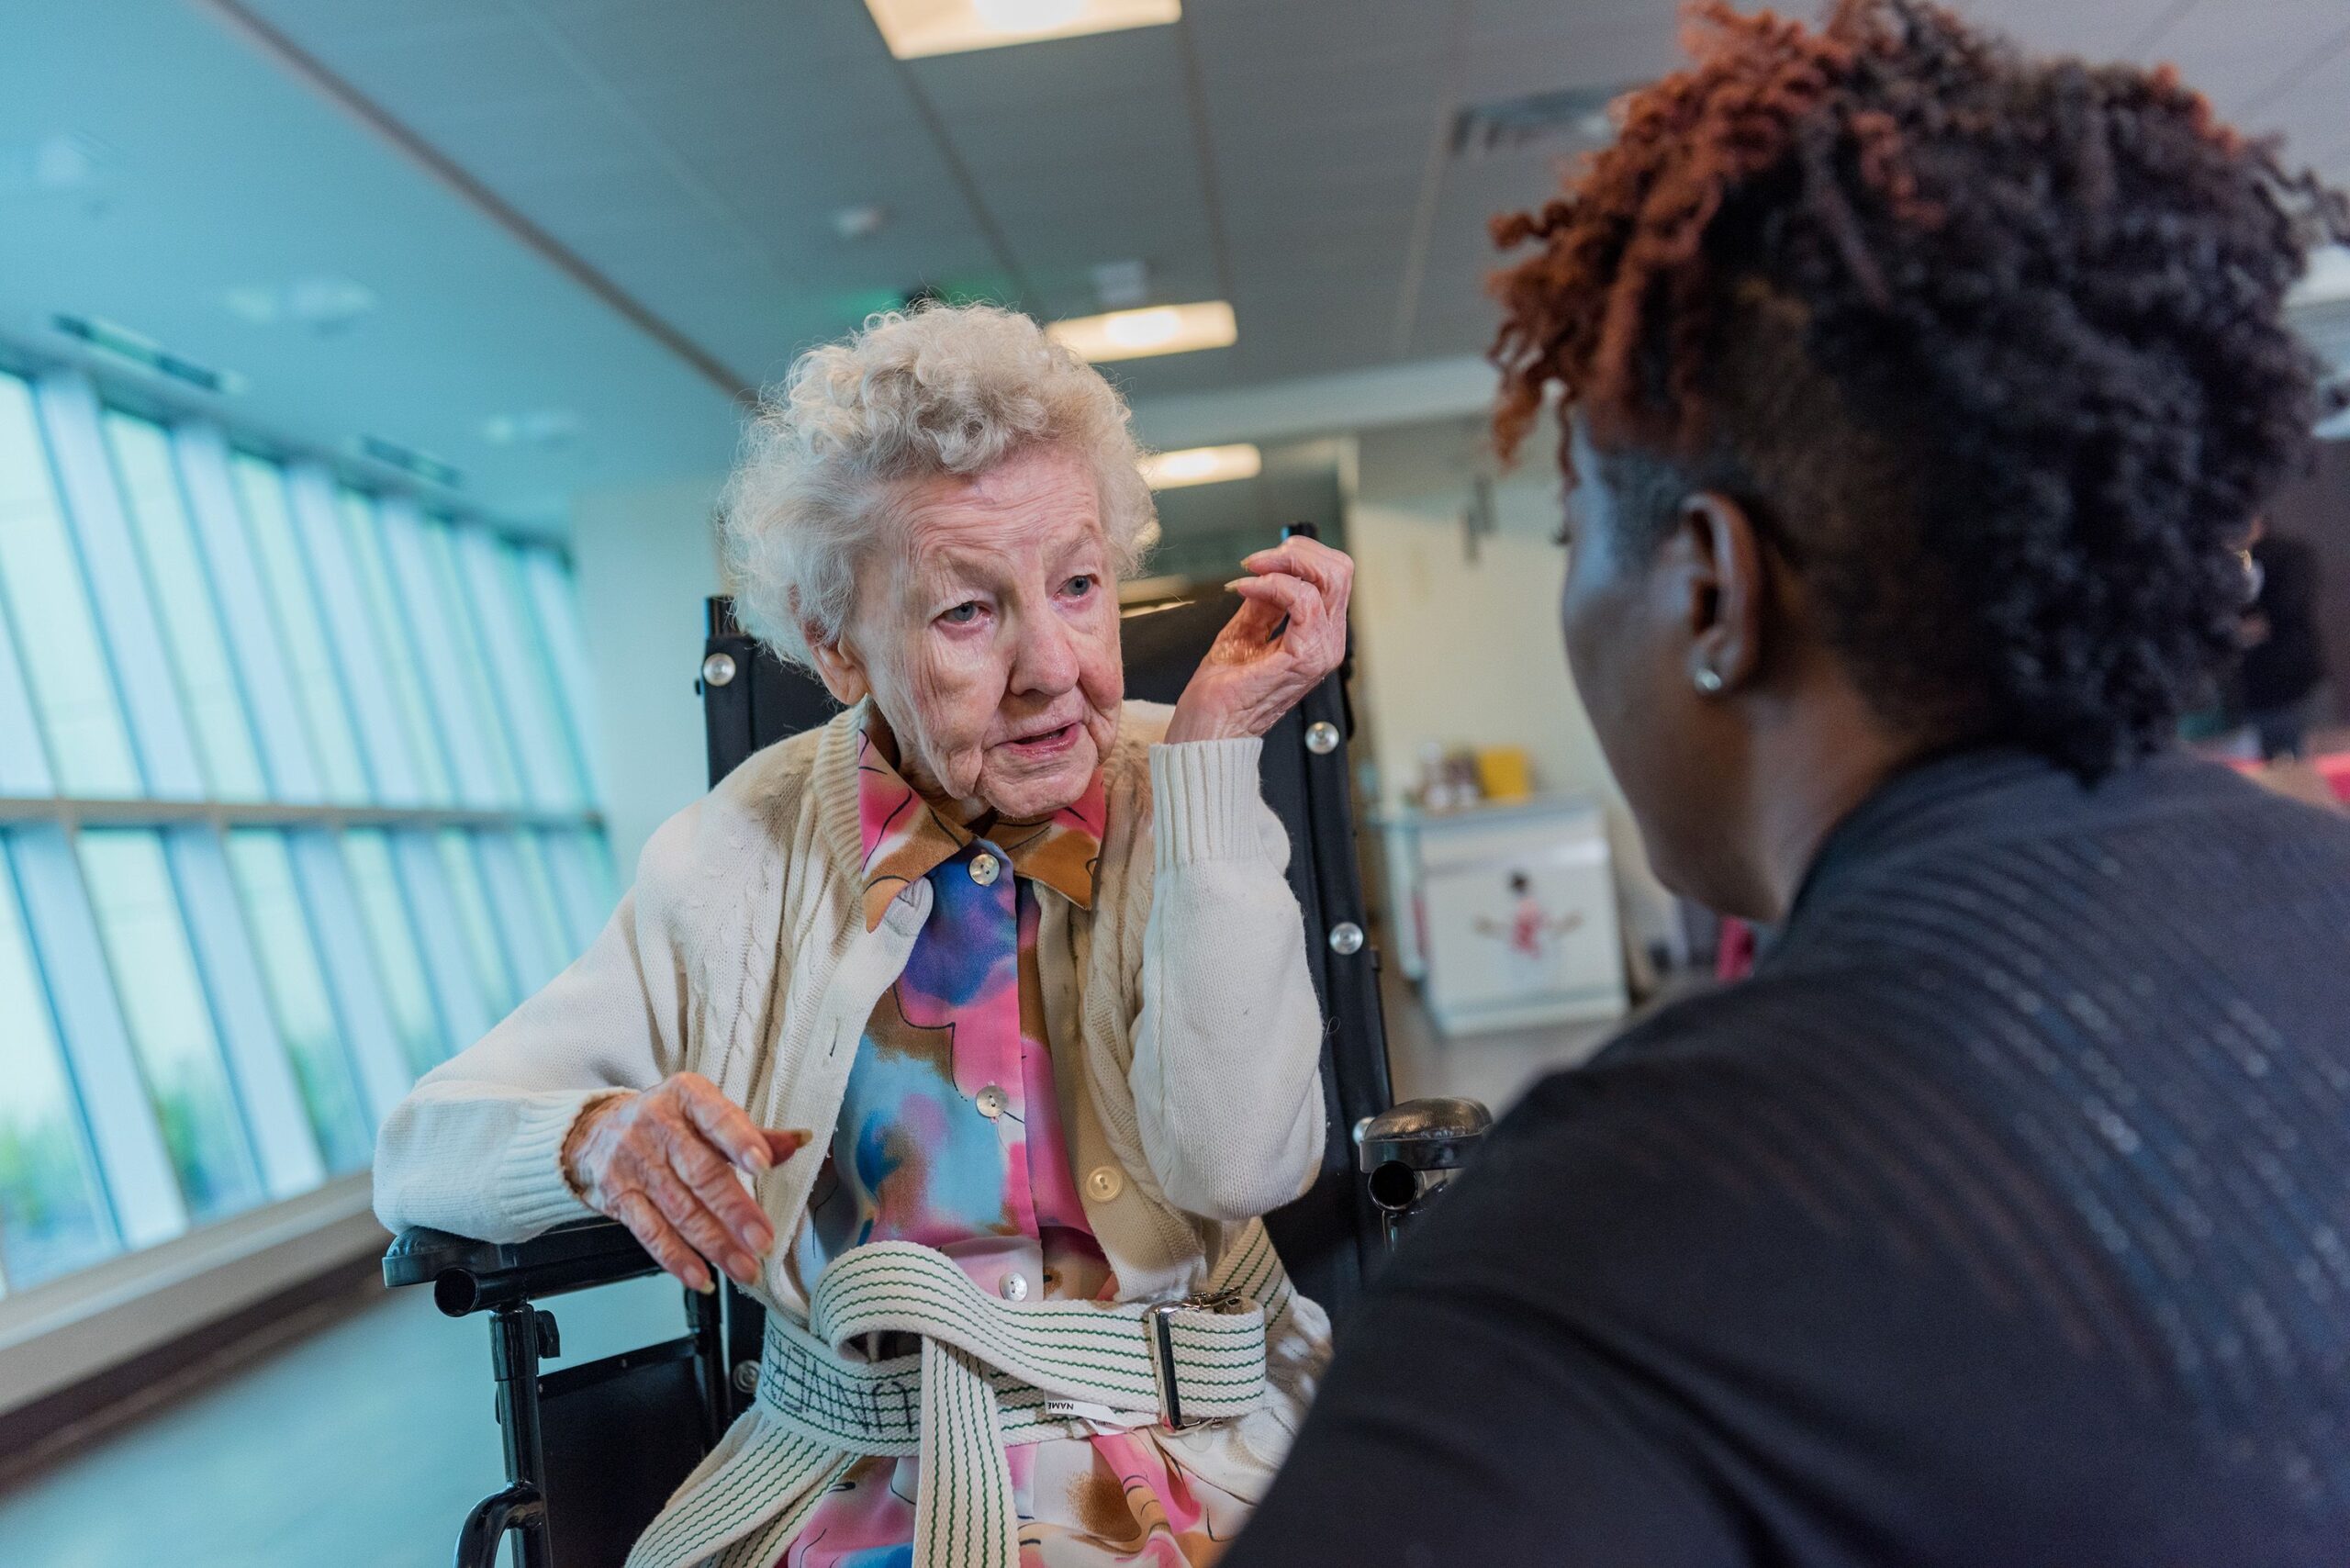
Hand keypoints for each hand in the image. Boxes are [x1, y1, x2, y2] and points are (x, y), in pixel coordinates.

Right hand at [561, 1074, 810, 1292]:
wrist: (592, 1131)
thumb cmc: (663, 1121)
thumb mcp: (703, 1112)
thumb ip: (750, 1132)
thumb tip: (797, 1141)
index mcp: (687, 1096)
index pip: (717, 1117)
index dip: (741, 1141)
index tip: (764, 1165)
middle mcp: (658, 1127)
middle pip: (701, 1173)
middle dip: (735, 1210)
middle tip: (762, 1239)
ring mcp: (635, 1163)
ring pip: (680, 1209)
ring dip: (715, 1244)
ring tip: (744, 1267)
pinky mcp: (619, 1197)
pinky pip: (650, 1231)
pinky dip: (677, 1257)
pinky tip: (701, 1275)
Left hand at [1165, 536, 1354, 742]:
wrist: (1210, 728)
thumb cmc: (1224, 692)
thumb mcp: (1245, 631)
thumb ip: (1264, 602)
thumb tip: (1268, 570)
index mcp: (1318, 637)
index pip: (1334, 576)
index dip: (1299, 555)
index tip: (1259, 561)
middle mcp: (1328, 643)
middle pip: (1340, 570)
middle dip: (1296, 552)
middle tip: (1258, 561)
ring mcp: (1322, 651)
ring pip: (1330, 578)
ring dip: (1283, 564)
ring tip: (1251, 572)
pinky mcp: (1304, 657)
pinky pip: (1303, 599)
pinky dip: (1272, 584)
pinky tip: (1246, 587)